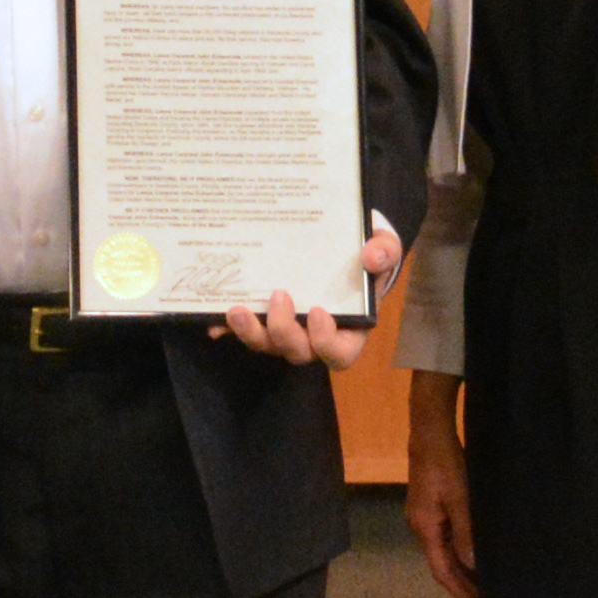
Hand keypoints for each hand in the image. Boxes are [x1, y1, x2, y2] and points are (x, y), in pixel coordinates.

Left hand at [216, 225, 401, 371]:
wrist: (343, 244)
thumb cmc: (365, 254)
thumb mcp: (384, 246)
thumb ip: (385, 251)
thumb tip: (371, 256)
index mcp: (349, 329)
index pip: (339, 354)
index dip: (326, 342)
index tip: (318, 311)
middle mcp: (313, 336)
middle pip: (297, 352)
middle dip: (283, 331)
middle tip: (279, 296)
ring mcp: (286, 329)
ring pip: (266, 345)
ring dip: (250, 333)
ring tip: (237, 310)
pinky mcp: (263, 318)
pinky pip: (243, 331)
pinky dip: (226, 329)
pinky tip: (213, 320)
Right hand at [401, 381, 477, 597]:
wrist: (430, 430)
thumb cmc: (446, 464)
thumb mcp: (460, 499)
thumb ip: (466, 534)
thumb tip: (473, 566)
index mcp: (424, 528)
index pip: (442, 572)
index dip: (461, 592)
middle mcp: (421, 526)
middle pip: (442, 565)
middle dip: (463, 585)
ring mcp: (426, 516)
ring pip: (446, 552)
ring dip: (464, 569)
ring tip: (486, 584)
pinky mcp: (432, 505)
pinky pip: (448, 538)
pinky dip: (462, 551)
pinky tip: (476, 553)